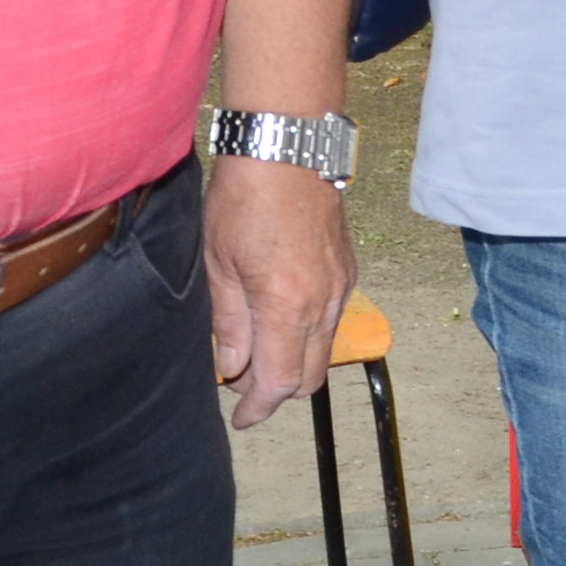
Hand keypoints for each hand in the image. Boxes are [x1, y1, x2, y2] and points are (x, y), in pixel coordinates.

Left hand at [204, 158, 353, 431]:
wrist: (288, 147)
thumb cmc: (245, 196)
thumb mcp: (219, 263)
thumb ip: (229, 322)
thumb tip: (233, 366)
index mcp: (286, 305)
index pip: (278, 382)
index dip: (257, 408)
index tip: (241, 418)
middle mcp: (323, 303)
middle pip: (308, 377)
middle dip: (276, 392)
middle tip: (241, 385)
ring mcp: (340, 287)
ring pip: (322, 350)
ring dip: (292, 362)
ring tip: (255, 348)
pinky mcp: (346, 272)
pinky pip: (331, 321)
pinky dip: (306, 334)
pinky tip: (278, 317)